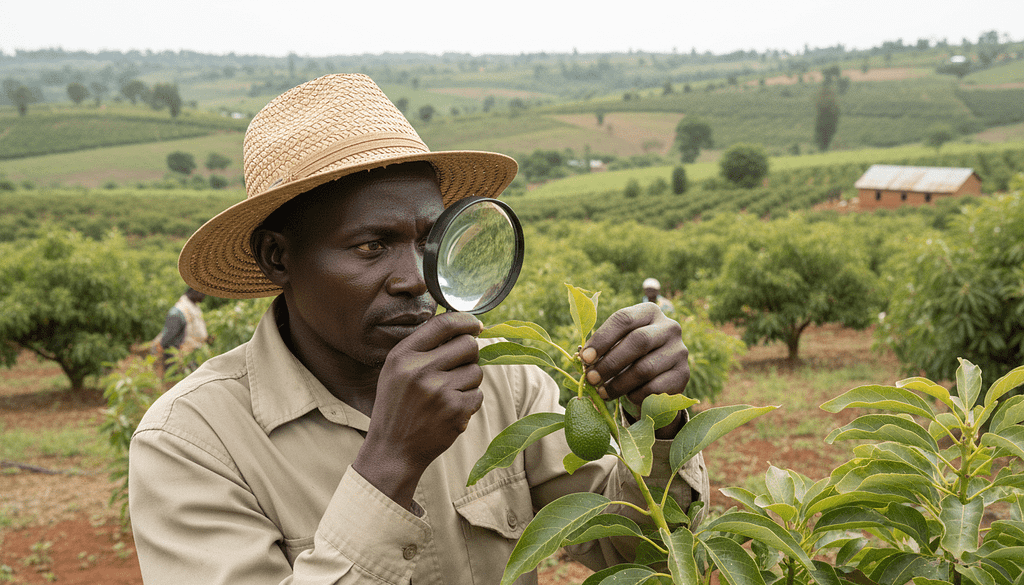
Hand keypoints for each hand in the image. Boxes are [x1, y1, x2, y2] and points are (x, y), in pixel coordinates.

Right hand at [354, 311, 483, 510]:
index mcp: (403, 356)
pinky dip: (469, 402)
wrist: (393, 450)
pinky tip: (450, 410)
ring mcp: (439, 391)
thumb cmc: (397, 406)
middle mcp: (420, 370)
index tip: (476, 325)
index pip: (444, 323)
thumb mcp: (396, 370)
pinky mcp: (455, 411)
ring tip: (447, 394)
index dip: (466, 321)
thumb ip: (423, 347)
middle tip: (459, 366)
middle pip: (468, 345)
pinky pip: (478, 394)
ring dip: (468, 381)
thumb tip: (463, 326)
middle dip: (470, 354)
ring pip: (476, 371)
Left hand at [580, 303, 689, 437]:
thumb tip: (582, 359)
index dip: (602, 339)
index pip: (624, 319)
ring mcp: (680, 350)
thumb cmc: (629, 357)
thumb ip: (603, 348)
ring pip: (646, 368)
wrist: (657, 378)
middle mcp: (669, 327)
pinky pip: (655, 388)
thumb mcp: (617, 345)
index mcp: (649, 311)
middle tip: (591, 379)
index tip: (584, 358)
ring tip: (602, 392)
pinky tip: (627, 397)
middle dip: (610, 363)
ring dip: (619, 383)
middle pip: (638, 341)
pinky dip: (636, 395)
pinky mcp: (684, 375)